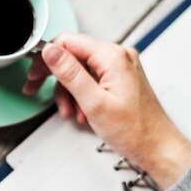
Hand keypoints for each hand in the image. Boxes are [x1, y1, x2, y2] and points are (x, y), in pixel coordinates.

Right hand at [23, 33, 190, 188]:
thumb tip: (51, 51)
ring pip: (80, 71)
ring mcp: (119, 68)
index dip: (46, 58)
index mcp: (113, 56)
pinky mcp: (119, 80)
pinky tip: (81, 113)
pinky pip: (91, 80)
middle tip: (35, 88)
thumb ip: (70, 73)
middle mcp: (118, 57)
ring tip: (69, 113)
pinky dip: (81, 96)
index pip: (69, 42)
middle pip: (73, 56)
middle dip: (54, 77)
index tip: (34, 74)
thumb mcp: (93, 102)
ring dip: (68, 92)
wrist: (157, 148)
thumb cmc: (135, 130)